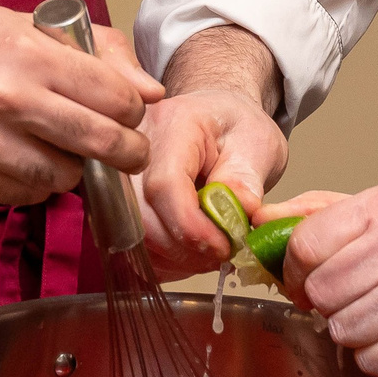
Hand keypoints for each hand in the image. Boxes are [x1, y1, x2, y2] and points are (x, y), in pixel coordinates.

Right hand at [0, 2, 163, 203]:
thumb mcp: (25, 24)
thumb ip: (95, 52)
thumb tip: (150, 91)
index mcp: (27, 55)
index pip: (116, 98)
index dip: (132, 108)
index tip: (128, 110)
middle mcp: (7, 103)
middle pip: (102, 145)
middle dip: (126, 151)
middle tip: (126, 148)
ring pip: (66, 178)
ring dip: (74, 167)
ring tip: (59, 144)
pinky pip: (26, 194)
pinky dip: (35, 180)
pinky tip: (21, 155)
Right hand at [135, 88, 292, 276]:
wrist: (216, 117)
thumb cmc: (235, 127)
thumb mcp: (257, 143)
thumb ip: (246, 178)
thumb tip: (240, 210)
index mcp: (174, 124)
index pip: (166, 184)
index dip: (192, 226)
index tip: (223, 246)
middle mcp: (136, 146)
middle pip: (141, 214)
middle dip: (184, 248)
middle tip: (221, 254)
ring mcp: (120, 171)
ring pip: (132, 233)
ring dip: (172, 257)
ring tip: (208, 252)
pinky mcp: (121, 196)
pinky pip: (129, 240)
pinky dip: (160, 258)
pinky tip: (188, 252)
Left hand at [284, 184, 377, 376]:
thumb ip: (323, 212)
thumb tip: (261, 220)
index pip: (305, 243)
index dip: (294, 265)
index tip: (304, 273)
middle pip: (320, 290)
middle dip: (327, 298)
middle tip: (351, 294)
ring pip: (341, 329)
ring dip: (353, 327)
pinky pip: (371, 360)